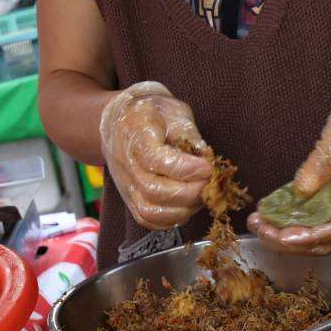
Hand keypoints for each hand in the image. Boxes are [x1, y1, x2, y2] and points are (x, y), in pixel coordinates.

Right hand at [99, 82, 214, 231]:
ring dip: (182, 209)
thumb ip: (190, 135)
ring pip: (149, 210)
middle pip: (153, 190)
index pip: (156, 159)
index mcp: (136, 133)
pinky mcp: (129, 197)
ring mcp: (125, 183)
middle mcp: (125, 162)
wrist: (120, 119)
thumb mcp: (174, 111)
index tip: (208, 167)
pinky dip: (170, 219)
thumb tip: (206, 159)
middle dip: (190, 192)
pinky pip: (147, 219)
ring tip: (201, 195)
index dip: (186, 168)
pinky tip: (187, 206)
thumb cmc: (152, 112)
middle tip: (210, 183)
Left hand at [250, 90, 330, 255]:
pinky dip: (287, 221)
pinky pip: (310, 218)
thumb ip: (321, 163)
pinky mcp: (330, 196)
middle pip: (323, 240)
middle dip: (290, 242)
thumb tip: (301, 191)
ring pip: (315, 233)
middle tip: (260, 229)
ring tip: (257, 223)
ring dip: (285, 234)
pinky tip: (266, 212)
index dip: (308, 238)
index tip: (282, 236)